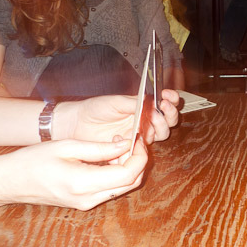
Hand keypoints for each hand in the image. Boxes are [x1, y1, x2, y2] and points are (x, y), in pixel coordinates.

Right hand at [3, 137, 147, 210]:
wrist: (10, 181)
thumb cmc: (33, 160)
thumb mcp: (68, 146)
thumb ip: (100, 148)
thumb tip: (126, 144)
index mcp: (83, 183)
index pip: (128, 175)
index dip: (139, 156)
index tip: (137, 139)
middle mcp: (88, 199)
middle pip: (131, 184)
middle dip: (138, 162)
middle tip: (132, 141)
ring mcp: (86, 204)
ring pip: (123, 188)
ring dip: (129, 168)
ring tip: (119, 147)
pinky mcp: (84, 203)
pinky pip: (110, 190)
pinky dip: (117, 175)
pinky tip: (109, 159)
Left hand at [56, 90, 179, 144]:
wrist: (75, 125)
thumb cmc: (93, 109)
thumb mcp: (116, 102)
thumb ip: (135, 103)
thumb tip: (152, 102)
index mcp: (142, 108)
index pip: (164, 104)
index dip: (171, 100)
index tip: (168, 96)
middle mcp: (144, 122)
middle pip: (168, 122)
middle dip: (170, 114)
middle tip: (161, 109)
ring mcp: (138, 136)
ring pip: (161, 135)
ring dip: (160, 127)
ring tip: (149, 121)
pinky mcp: (130, 150)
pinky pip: (144, 149)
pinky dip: (143, 143)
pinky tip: (132, 137)